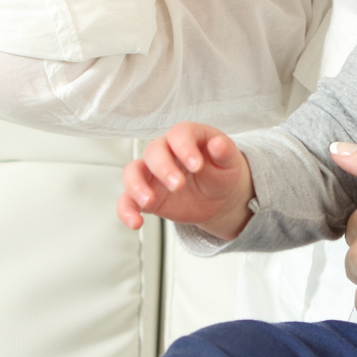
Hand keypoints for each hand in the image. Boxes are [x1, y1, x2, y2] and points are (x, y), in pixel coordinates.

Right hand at [117, 123, 252, 238]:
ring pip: (132, 172)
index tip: (196, 166)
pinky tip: (136, 223)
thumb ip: (225, 152)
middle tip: (178, 185)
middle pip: (153, 151)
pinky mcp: (146, 195)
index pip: (179, 134)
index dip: (185, 147)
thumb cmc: (221, 171)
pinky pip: (127, 200)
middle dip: (163, 168)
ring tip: (149, 201)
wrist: (217, 196)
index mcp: (187, 137)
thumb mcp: (229, 162)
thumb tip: (218, 144)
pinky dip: (126, 210)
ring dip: (136, 186)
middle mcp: (165, 151)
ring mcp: (152, 174)